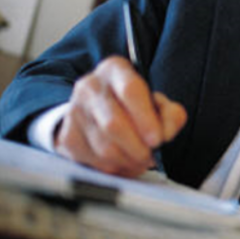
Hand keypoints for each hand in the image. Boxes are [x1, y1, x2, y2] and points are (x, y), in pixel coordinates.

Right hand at [55, 56, 186, 176]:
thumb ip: (171, 114)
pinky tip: (124, 162)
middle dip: (138, 147)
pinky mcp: (68, 137)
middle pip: (114, 124)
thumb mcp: (157, 103)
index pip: (130, 91)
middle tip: (150, 156)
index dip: (146, 118)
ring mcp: (75, 111)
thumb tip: (165, 133)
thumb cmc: (134, 107)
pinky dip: (115, 168)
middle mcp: (90, 86)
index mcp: (115, 70)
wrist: (98, 113)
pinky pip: (95, 161)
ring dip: (128, 161)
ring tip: (139, 160)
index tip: (158, 139)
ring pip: (104, 148)